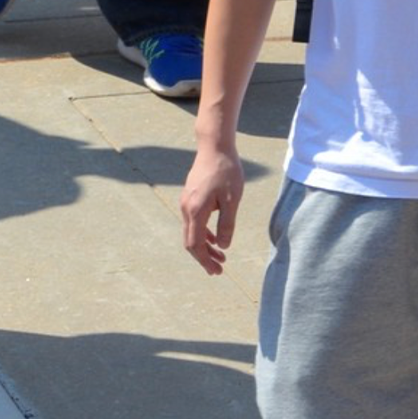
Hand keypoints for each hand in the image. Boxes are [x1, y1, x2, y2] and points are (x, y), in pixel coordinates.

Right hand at [179, 144, 243, 273]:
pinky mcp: (190, 197)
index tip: (217, 271)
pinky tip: (216, 239)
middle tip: (219, 270)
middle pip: (190, 241)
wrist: (214, 147)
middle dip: (204, 257)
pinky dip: (203, 234)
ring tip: (221, 257)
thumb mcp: (232, 200)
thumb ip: (227, 224)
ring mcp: (186, 202)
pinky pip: (193, 222)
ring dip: (205, 246)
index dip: (204, 260)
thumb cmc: (226, 171)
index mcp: (195, 211)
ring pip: (192, 232)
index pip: (194, 244)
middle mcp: (186, 208)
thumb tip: (224, 246)